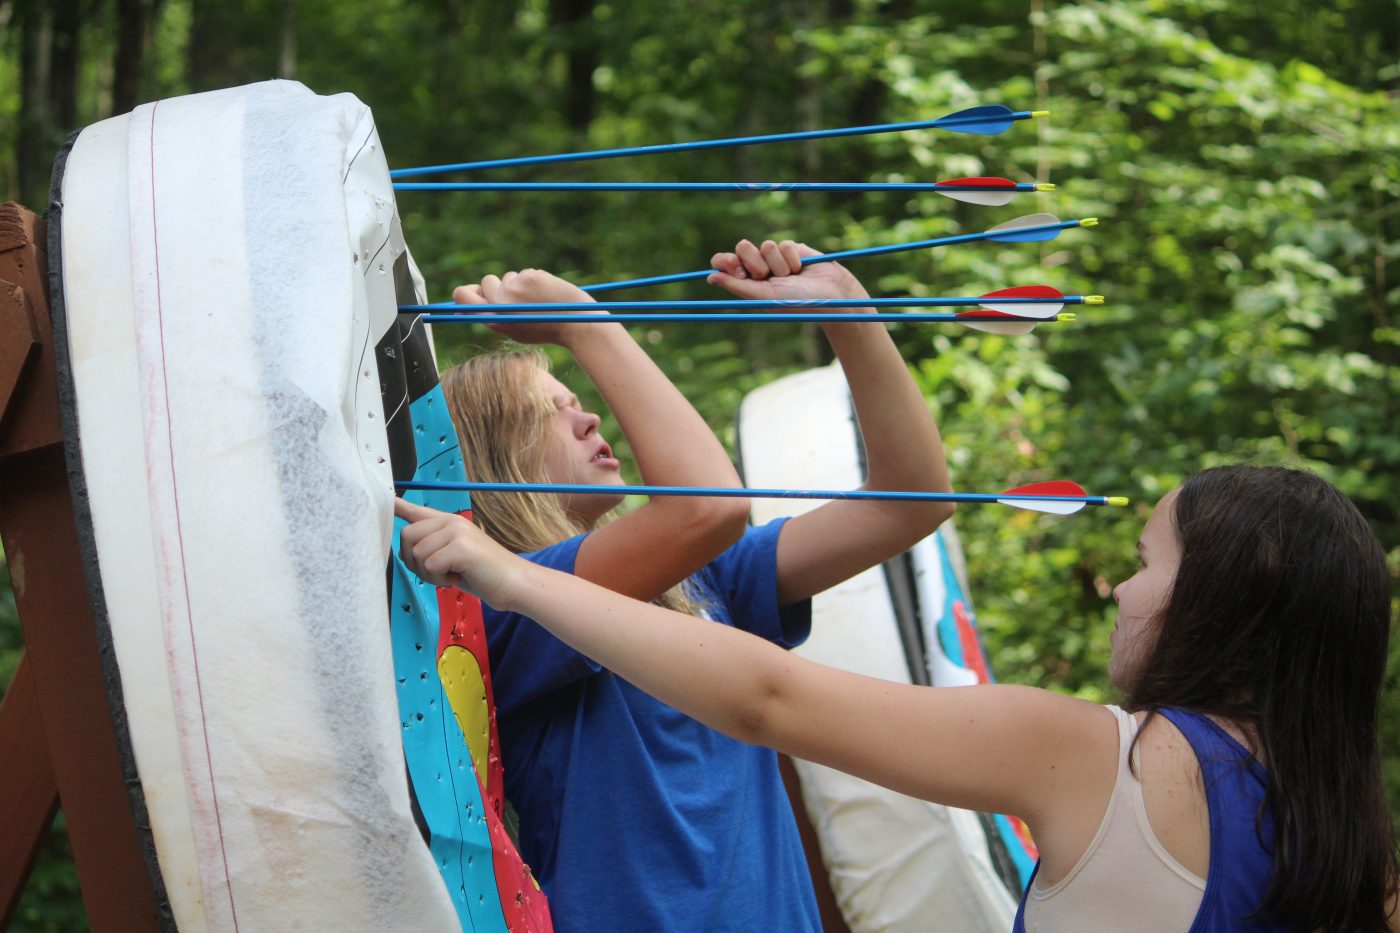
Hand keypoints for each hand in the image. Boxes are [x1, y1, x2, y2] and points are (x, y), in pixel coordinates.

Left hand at [395, 498, 524, 607]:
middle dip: (413, 561)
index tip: (384, 497)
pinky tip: (455, 579)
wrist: (514, 582)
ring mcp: (456, 532)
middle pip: (407, 536)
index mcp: (448, 521)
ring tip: (450, 575)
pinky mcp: (461, 547)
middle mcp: (450, 521)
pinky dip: (439, 579)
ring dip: (428, 574)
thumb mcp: (454, 555)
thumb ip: (433, 546)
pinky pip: (430, 565)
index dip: (397, 505)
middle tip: (435, 572)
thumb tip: (408, 548)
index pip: (416, 509)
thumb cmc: (483, 573)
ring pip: (417, 554)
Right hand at [452, 269, 607, 346]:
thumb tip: (471, 300)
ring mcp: (514, 288)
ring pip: (510, 277)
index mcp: (493, 320)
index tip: (477, 292)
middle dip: (500, 285)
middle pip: (487, 281)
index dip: (466, 291)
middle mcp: (499, 303)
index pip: (462, 295)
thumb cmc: (546, 329)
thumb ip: (493, 315)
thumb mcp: (515, 329)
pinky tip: (549, 292)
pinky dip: (536, 280)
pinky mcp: (529, 277)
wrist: (576, 324)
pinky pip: (527, 273)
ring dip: (521, 284)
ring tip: (539, 300)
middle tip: (519, 297)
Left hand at [707, 239, 869, 305]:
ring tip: (791, 276)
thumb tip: (710, 277)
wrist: (831, 295)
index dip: (727, 260)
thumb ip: (737, 286)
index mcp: (747, 283)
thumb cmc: (796, 302)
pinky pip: (783, 243)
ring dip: (778, 263)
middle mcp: (758, 269)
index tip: (736, 266)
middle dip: (754, 260)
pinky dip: (792, 258)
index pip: (724, 262)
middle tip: (766, 275)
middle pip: (742, 248)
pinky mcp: (792, 249)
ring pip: (765, 245)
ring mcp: (775, 258)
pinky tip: (802, 268)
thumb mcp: (765, 296)